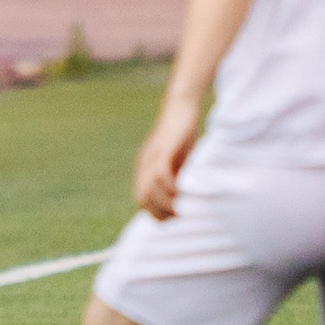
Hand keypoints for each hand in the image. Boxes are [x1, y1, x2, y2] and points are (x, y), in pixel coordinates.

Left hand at [132, 92, 201, 219]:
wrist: (182, 106)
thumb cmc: (183, 134)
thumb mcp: (179, 160)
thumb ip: (177, 176)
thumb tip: (184, 198)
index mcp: (144, 168)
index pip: (141, 200)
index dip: (155, 214)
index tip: (173, 218)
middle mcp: (144, 164)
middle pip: (142, 198)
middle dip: (160, 212)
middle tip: (179, 215)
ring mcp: (151, 156)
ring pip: (150, 189)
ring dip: (166, 202)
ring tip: (182, 207)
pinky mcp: (163, 149)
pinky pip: (160, 174)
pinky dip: (170, 187)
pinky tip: (182, 191)